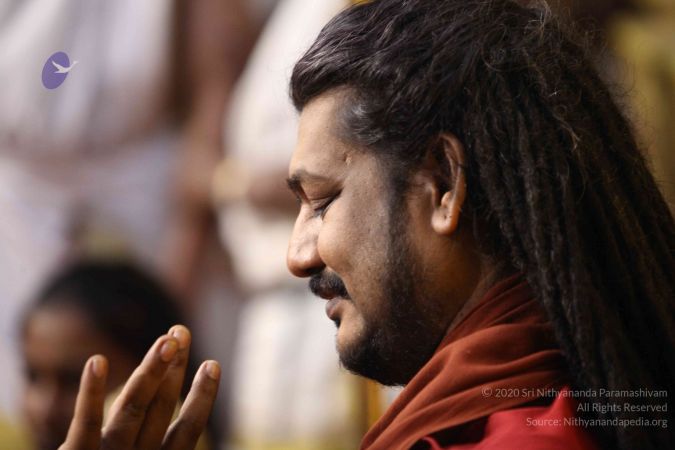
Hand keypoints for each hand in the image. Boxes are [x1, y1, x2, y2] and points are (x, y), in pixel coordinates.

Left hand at [59, 325, 219, 449]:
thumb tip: (185, 429)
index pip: (186, 430)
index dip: (201, 397)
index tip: (213, 364)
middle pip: (159, 409)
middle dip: (172, 369)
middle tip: (181, 331)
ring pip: (132, 409)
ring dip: (149, 371)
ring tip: (165, 338)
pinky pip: (84, 423)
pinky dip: (90, 393)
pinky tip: (98, 360)